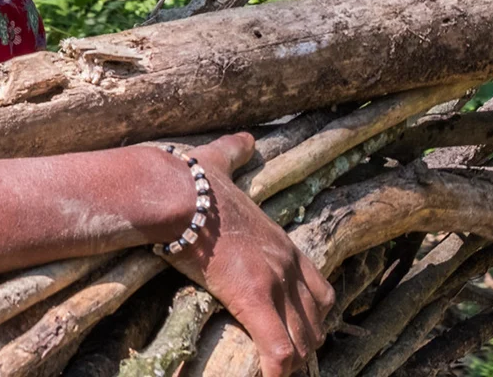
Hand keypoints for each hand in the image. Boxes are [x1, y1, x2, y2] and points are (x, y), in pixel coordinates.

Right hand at [157, 133, 335, 376]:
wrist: (174, 191)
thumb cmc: (190, 179)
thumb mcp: (221, 164)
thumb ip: (235, 153)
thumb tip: (245, 139)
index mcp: (280, 240)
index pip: (318, 286)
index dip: (312, 314)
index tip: (301, 329)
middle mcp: (286, 262)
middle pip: (315, 317)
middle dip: (305, 342)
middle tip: (293, 361)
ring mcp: (273, 280)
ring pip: (301, 335)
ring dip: (294, 359)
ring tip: (283, 372)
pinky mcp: (251, 296)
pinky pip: (277, 345)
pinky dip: (278, 368)